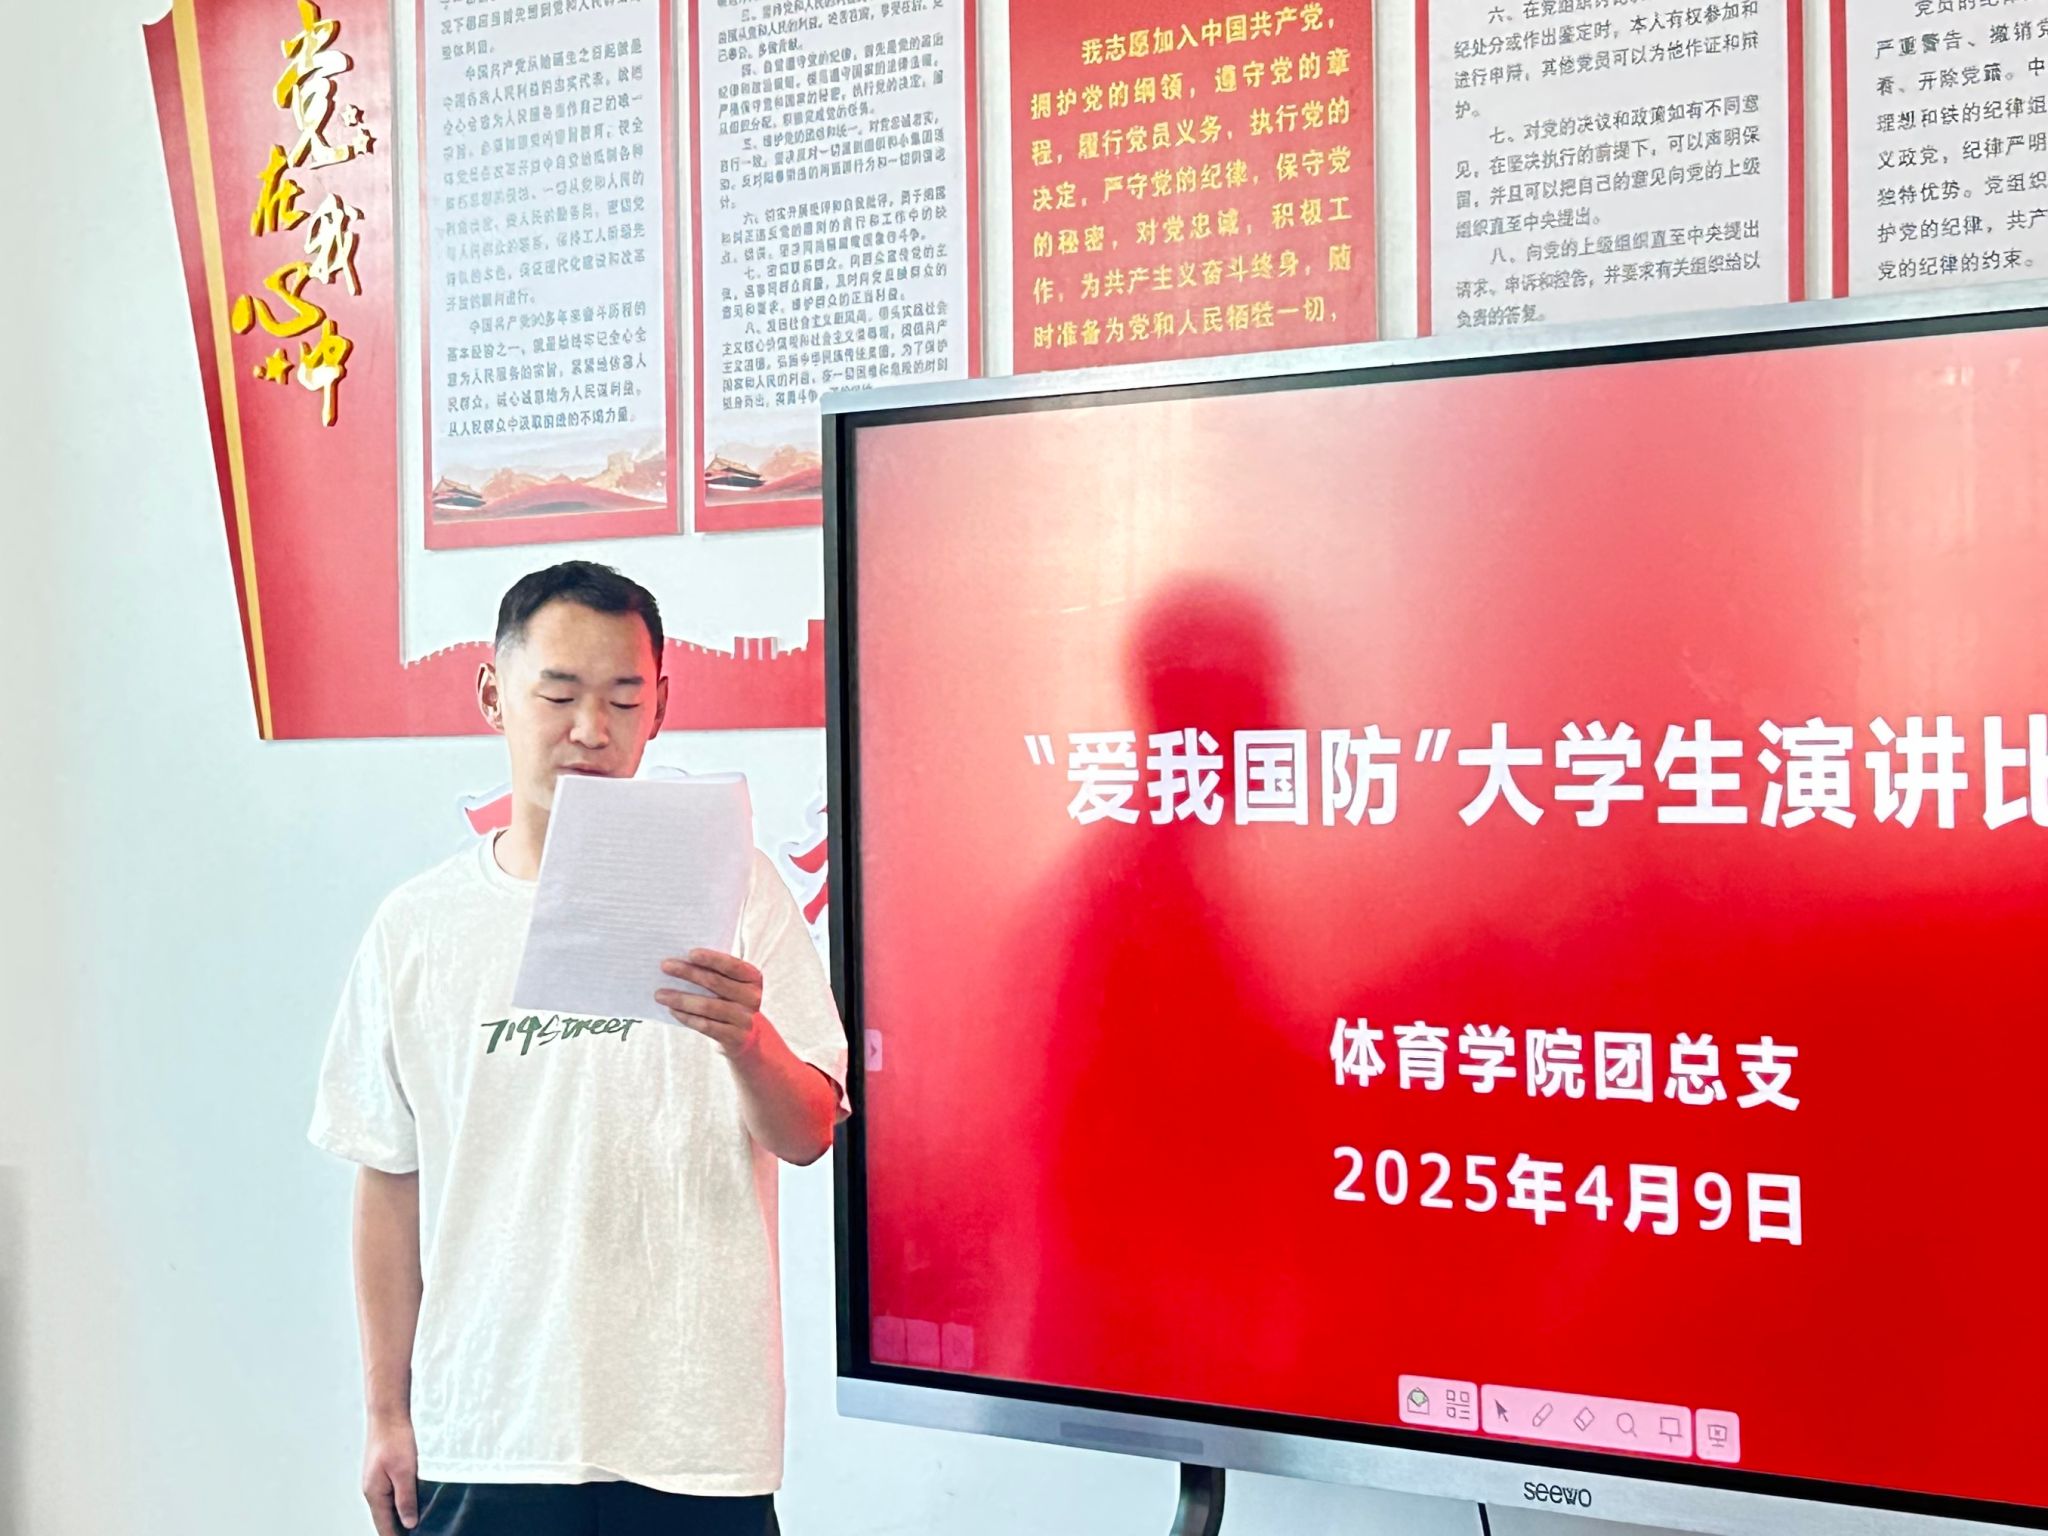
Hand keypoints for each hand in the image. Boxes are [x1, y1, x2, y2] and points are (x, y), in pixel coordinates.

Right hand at [362, 1413, 418, 1533]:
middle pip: (384, 1517)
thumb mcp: (405, 1472)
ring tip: (416, 1523)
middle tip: (416, 1533)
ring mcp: (375, 1480)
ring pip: (388, 1505)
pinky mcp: (382, 1472)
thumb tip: (409, 1524)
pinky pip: (390, 1493)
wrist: (388, 1415)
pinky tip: (412, 1501)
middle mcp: (371, 1489)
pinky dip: (400, 1501)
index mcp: (374, 1494)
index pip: (384, 1525)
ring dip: (400, 1514)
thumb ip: (406, 1499)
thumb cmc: (394, 1440)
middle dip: (398, 1528)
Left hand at [657, 949, 764, 1057]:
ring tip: (659, 994)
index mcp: (752, 978)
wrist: (750, 1038)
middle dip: (687, 972)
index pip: (732, 965)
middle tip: (665, 966)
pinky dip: (687, 1017)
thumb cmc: (733, 1002)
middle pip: (715, 982)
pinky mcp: (735, 1037)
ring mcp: (745, 1018)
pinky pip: (706, 1025)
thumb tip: (681, 960)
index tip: (690, 953)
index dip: (712, 959)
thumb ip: (717, 973)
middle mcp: (752, 997)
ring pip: (707, 1006)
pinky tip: (672, 1010)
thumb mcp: (734, 985)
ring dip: (680, 998)